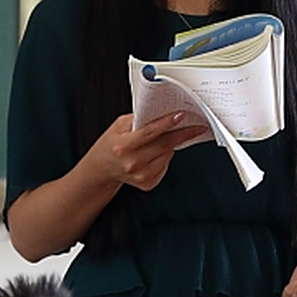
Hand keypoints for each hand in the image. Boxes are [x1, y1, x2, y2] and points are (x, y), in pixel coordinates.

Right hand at [86, 112, 212, 194]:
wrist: (102, 169)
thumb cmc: (111, 145)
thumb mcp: (119, 126)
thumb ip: (139, 119)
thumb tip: (161, 113)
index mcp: (123, 146)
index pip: (150, 132)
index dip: (167, 123)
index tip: (181, 116)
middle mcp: (132, 162)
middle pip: (164, 145)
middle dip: (181, 134)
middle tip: (194, 126)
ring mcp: (140, 175)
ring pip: (168, 155)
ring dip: (171, 146)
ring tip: (161, 140)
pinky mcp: (148, 183)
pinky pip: (166, 166)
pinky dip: (165, 157)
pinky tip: (155, 154)